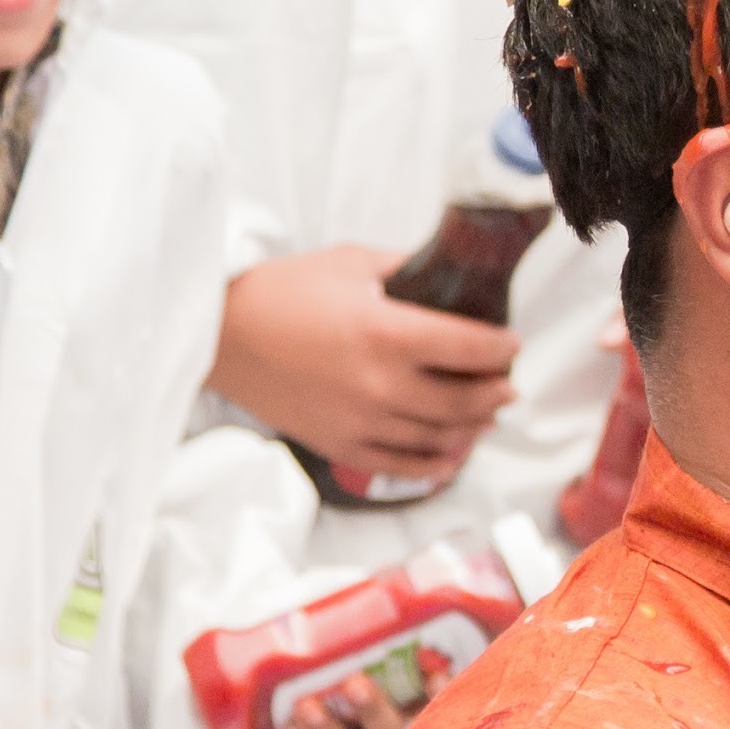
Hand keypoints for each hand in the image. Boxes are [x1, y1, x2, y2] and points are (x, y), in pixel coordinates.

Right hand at [212, 247, 519, 490]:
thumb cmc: (282, 290)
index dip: (502, 348)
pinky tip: (451, 455)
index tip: (511, 344)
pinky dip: (436, 464)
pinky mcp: (339, 444)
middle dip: (496, 391)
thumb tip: (447, 271)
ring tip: (486, 414)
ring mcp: (361, 420)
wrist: (218, 334)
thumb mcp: (351, 262)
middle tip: (506, 382)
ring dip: (474, 427)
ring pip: (441, 437)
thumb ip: (405, 268)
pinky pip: (402, 466)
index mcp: (387, 333)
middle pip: (465, 400)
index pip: (471, 348)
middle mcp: (380, 384)